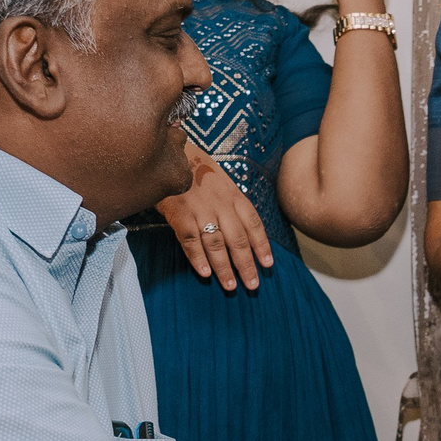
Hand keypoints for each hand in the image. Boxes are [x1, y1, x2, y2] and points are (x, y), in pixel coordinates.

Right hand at [157, 148, 272, 290]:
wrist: (172, 154)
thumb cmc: (198, 173)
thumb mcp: (223, 183)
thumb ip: (233, 205)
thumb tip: (245, 233)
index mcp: (234, 196)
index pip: (254, 224)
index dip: (262, 246)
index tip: (268, 265)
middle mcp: (221, 204)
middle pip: (238, 239)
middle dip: (246, 265)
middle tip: (253, 286)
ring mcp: (201, 209)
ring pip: (216, 244)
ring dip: (224, 268)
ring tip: (231, 286)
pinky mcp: (180, 214)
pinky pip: (191, 241)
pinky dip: (198, 258)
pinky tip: (205, 274)